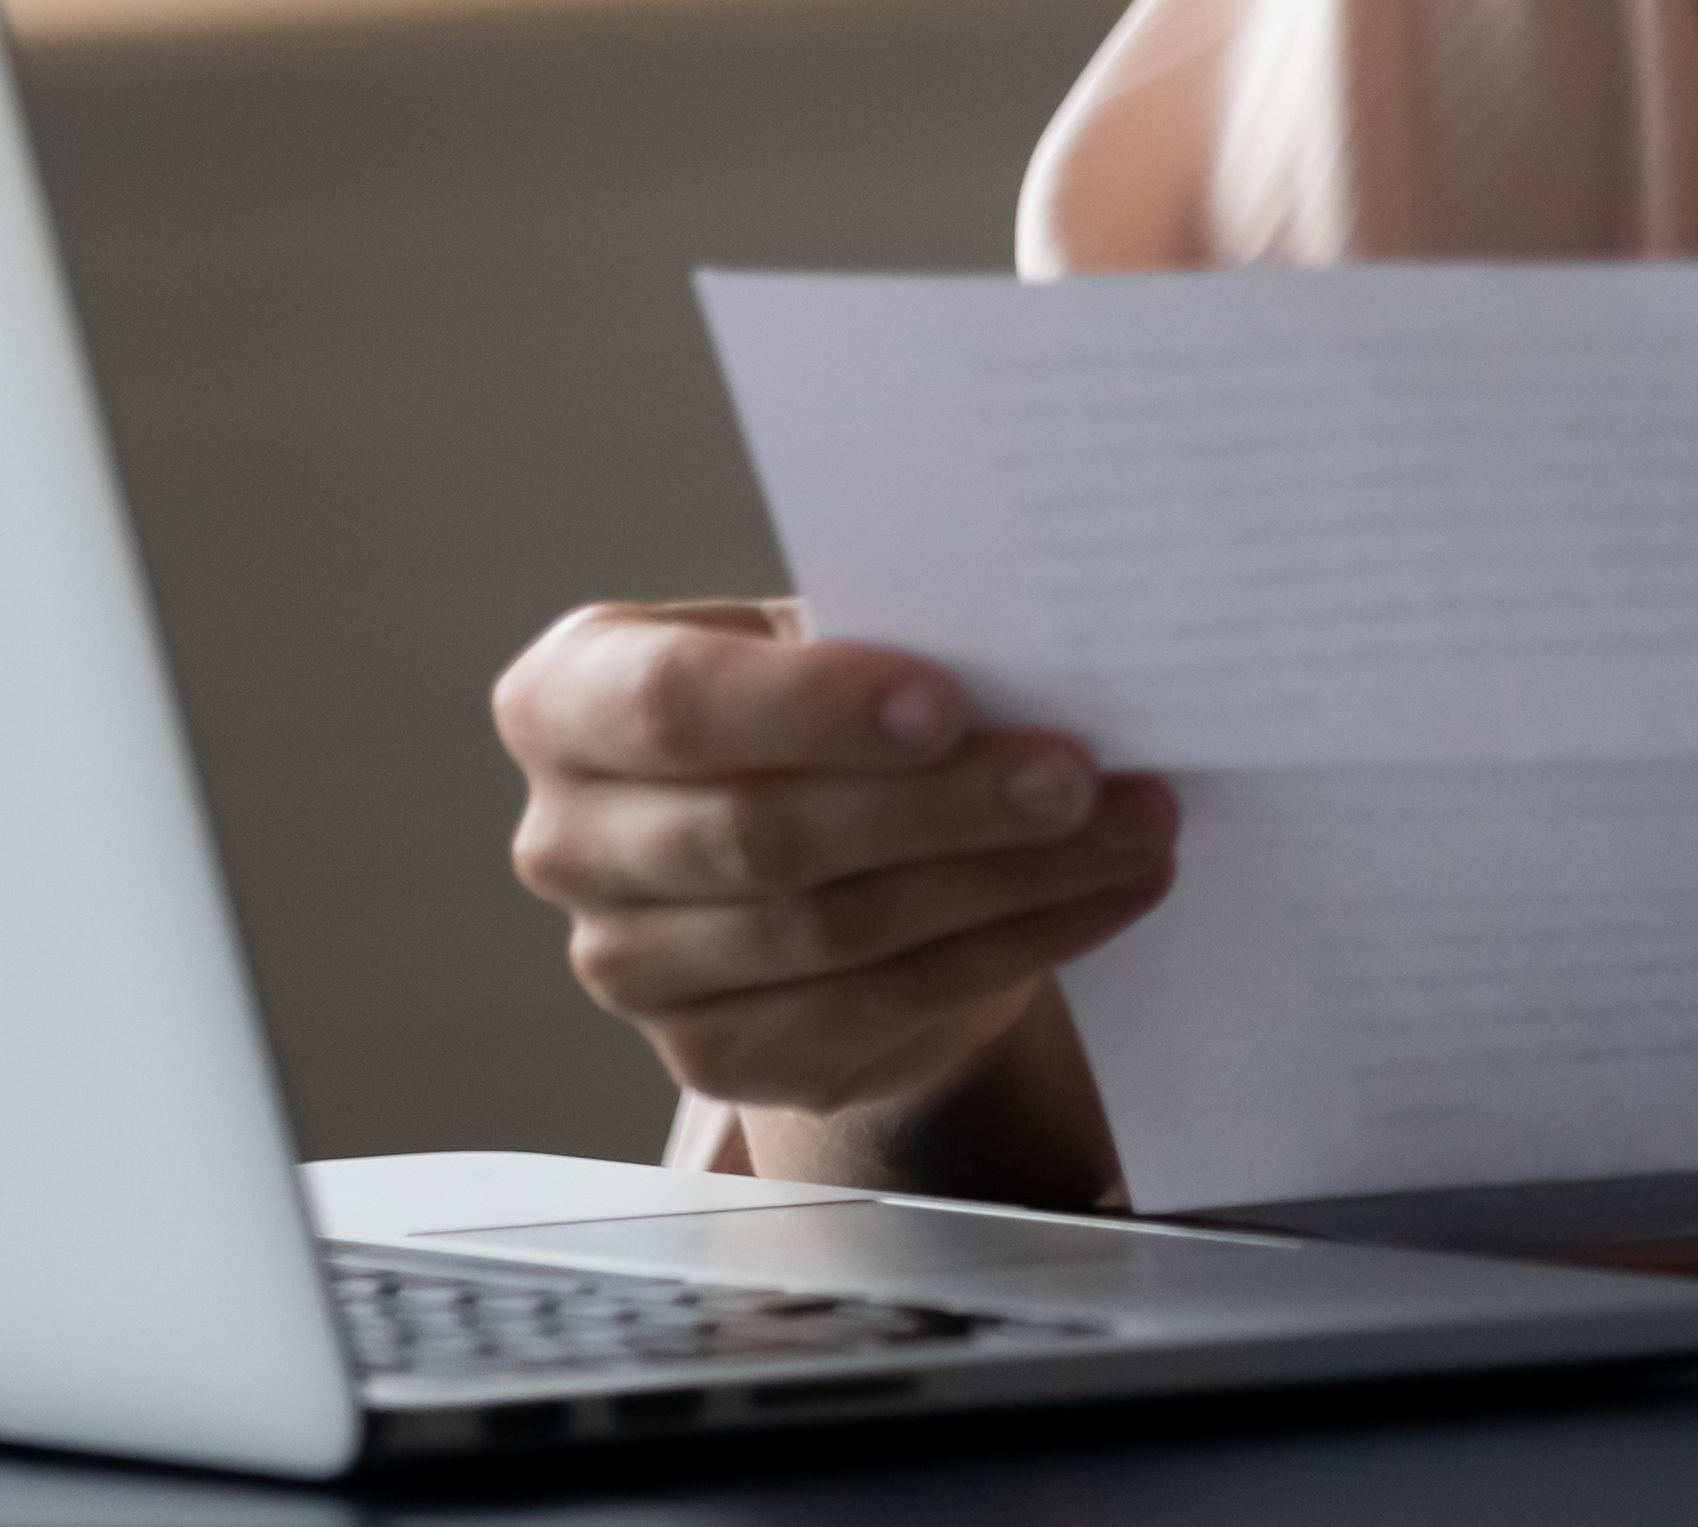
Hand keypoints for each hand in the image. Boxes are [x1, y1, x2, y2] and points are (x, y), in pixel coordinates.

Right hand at [494, 599, 1178, 1119]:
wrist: (824, 844)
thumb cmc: (825, 708)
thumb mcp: (827, 643)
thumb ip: (882, 640)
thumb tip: (1027, 647)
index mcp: (570, 700)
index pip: (672, 705)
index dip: (811, 707)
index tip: (948, 703)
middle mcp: (569, 839)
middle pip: (762, 834)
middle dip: (942, 804)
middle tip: (1078, 776)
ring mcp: (628, 966)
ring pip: (833, 933)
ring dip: (1007, 881)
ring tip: (1129, 829)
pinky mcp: (713, 1057)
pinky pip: (875, 1011)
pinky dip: (1011, 948)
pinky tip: (1102, 896)